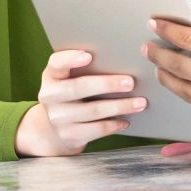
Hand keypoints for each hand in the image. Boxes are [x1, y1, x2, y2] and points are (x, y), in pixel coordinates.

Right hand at [14, 50, 148, 156]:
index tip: (89, 55)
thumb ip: (86, 67)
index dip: (70, 59)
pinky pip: (95, 130)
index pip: (56, 63)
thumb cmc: (71, 91)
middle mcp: (50, 96)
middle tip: (130, 82)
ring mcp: (58, 118)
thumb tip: (121, 57)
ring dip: (119, 106)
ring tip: (140, 103)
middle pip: (78, 88)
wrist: (53, 127)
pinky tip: (126, 120)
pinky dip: (113, 125)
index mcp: (52, 75)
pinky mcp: (68, 135)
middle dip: (107, 84)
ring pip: (92, 111)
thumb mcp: (69, 78)